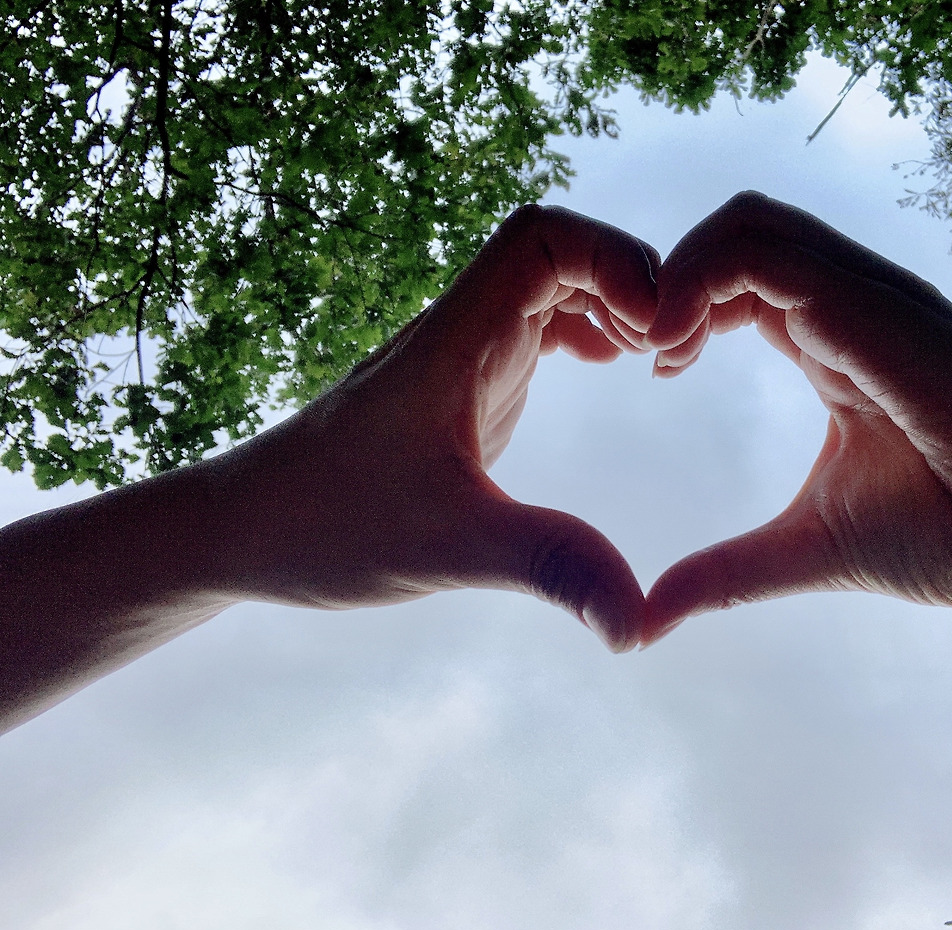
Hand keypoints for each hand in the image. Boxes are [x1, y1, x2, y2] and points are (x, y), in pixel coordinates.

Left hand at [203, 204, 659, 648]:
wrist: (240, 529)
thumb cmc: (322, 523)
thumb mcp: (447, 547)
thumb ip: (549, 569)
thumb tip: (639, 628)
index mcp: (452, 340)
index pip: (539, 237)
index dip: (612, 259)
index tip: (651, 329)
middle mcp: (457, 331)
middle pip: (556, 248)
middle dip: (626, 277)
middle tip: (668, 348)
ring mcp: (457, 355)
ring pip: (545, 282)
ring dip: (607, 301)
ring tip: (652, 357)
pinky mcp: (458, 385)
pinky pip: (531, 325)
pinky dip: (581, 330)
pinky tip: (607, 368)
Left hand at [642, 191, 951, 640]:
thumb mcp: (808, 549)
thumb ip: (727, 572)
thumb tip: (649, 618)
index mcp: (831, 342)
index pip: (735, 278)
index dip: (675, 306)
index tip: (649, 367)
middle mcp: (848, 306)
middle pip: (733, 232)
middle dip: (664, 277)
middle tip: (630, 348)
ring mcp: (869, 301)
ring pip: (746, 224)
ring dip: (677, 272)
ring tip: (651, 347)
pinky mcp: (881, 313)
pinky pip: (772, 258)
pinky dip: (703, 283)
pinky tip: (676, 348)